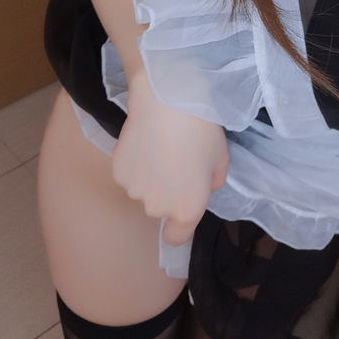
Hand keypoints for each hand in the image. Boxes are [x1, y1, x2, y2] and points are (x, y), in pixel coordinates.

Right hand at [111, 69, 228, 244]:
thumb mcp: (221, 159)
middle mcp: (158, 207)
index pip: (176, 237)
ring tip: (158, 147)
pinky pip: (128, 174)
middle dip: (167, 192)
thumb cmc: (201, 130)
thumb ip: (212, 182)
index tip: (181, 209)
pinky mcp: (117, 172)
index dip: (179, 227)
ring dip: (149, 177)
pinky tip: (143, 141)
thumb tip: (200, 183)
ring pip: (143, 190)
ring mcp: (134, 191)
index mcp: (187, 209)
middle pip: (160, 209)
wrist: (168, 101)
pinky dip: (135, 163)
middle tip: (175, 161)